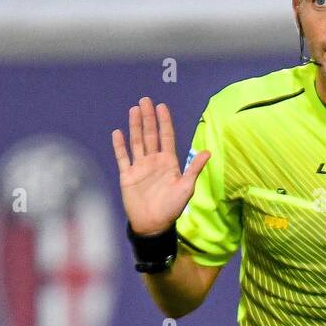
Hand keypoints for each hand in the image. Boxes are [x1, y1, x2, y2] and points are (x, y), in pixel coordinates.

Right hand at [111, 98, 209, 235]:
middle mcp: (154, 161)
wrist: (153, 225)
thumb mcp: (186, 188)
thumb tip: (207, 152)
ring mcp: (140, 167)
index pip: (166, 137)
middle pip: (150, 135)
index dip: (164, 122)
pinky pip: (123, 157)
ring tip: (134, 110)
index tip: (162, 106)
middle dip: (148, 118)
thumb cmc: (171, 208)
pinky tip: (118, 133)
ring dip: (135, 126)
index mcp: (168, 162)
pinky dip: (120, 146)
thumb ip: (194, 169)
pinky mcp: (128, 175)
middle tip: (145, 100)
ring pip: (136, 142)